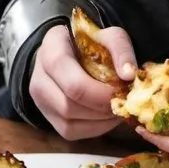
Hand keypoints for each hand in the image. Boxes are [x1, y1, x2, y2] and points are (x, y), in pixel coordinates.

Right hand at [29, 24, 135, 140]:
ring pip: (70, 121)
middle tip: (124, 100)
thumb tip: (129, 75)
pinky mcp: (49, 119)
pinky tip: (107, 115)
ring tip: (117, 106)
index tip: (123, 89)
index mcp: (51, 50)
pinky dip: (95, 127)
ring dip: (100, 119)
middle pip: (70, 104)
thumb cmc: (91, 45)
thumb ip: (120, 49)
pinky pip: (71, 131)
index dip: (99, 91)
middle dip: (102, 106)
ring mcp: (41, 101)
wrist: (73, 55)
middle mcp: (39, 77)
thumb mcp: (108, 36)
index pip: (71, 80)